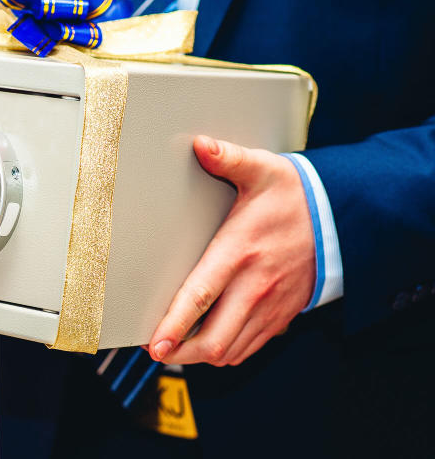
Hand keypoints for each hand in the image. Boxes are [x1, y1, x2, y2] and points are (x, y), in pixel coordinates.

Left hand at [147, 136, 315, 365]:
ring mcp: (269, 306)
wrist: (344, 218)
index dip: (175, 325)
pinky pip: (248, 347)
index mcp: (239, 252)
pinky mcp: (280, 316)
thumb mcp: (262, 170)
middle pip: (214, 339)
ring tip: (175, 349)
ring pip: (230, 349)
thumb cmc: (296, 196)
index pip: (201, 297)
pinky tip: (208, 341)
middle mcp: (253, 287)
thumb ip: (229, 158)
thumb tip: (200, 145)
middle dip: (181, 353)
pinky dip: (225, 351)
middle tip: (157, 349)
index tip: (154, 344)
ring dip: (201, 355)